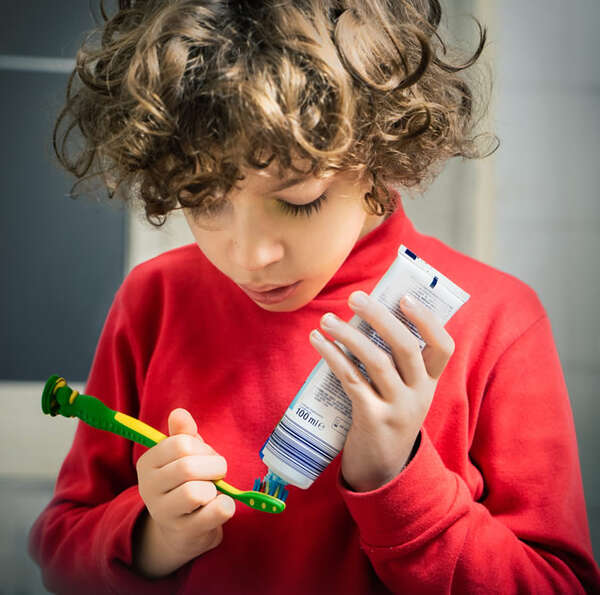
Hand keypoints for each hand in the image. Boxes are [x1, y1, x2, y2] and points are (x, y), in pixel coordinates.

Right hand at [133, 408, 234, 576]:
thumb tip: (179, 413)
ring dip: (214, 488)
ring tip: (212, 491)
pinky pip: (213, 513)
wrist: (182, 528)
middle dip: (214, 466)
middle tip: (217, 473)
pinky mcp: (184, 532)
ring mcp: (164, 514)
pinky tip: (222, 505)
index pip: (181, 444)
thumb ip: (183, 433)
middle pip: (188, 467)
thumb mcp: (183, 454)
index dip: (202, 447)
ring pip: (196, 492)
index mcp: (148, 463)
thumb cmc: (185, 481)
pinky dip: (225, 506)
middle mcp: (148, 489)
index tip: (205, 455)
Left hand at [309, 291, 454, 491]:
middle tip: (355, 298)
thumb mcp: (403, 394)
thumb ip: (395, 364)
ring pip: (376, 361)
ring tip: (327, 319)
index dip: (426, 319)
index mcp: (430, 383)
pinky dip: (333, 356)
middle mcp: (419, 394)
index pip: (443, 346)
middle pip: (405, 346)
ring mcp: (398, 408)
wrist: (382, 472)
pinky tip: (318, 342)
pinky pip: (351, 379)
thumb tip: (366, 318)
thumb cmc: (387, 420)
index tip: (403, 296)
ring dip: (349, 335)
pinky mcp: (372, 419)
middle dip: (379, 316)